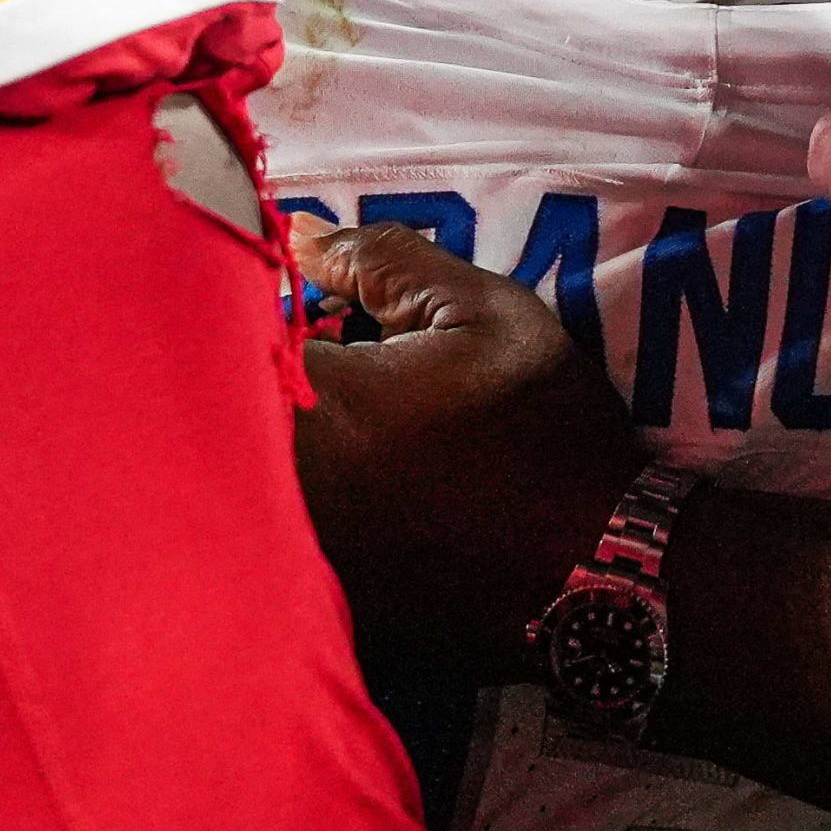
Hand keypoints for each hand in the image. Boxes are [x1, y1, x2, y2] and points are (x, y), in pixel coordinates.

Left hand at [284, 217, 643, 674]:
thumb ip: (380, 261)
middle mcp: (284, 485)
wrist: (598, 564)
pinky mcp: (317, 596)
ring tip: (374, 438)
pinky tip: (376, 497)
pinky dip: (303, 505)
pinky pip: (277, 532)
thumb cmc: (542, 427)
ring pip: (247, 470)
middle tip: (354, 377)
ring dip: (278, 440)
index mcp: (315, 403)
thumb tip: (297, 234)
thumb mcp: (483, 312)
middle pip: (233, 406)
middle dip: (269, 375)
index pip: (241, 329)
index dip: (278, 314)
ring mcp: (295, 552)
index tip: (328, 318)